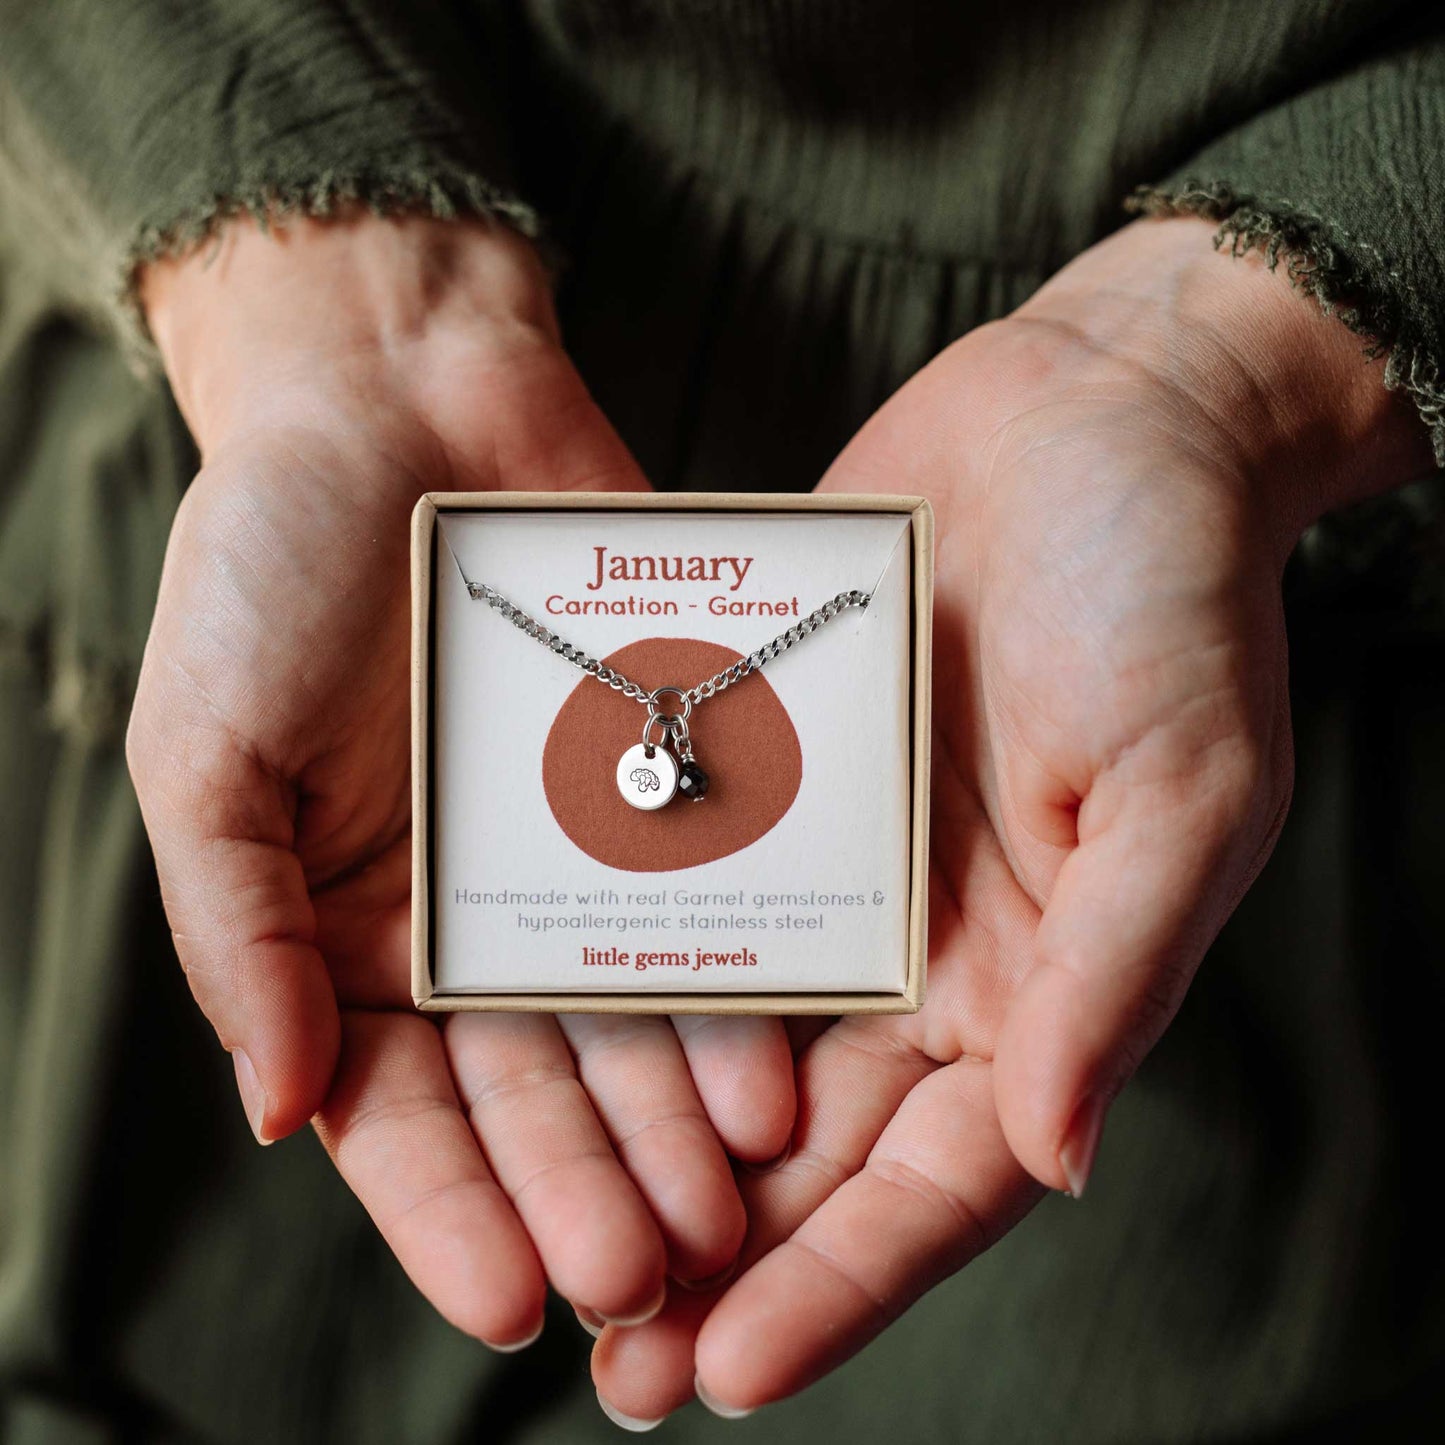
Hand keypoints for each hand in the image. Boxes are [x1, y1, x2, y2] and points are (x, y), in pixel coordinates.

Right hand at [126, 212, 794, 1348]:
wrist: (402, 401)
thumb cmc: (272, 568)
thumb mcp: (207, 751)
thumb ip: (239, 930)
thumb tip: (278, 1110)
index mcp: (350, 937)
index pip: (399, 1114)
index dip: (452, 1212)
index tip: (511, 1301)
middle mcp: (473, 923)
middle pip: (536, 1091)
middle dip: (589, 1187)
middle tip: (652, 1276)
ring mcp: (576, 862)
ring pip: (632, 1023)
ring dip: (674, 1123)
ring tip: (731, 1205)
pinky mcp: (666, 792)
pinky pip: (704, 906)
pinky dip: (733, 992)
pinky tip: (774, 1068)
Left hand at [591, 216, 1432, 1418]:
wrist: (1091, 420)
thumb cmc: (1170, 596)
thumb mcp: (1179, 785)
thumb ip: (1114, 972)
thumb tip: (1053, 1155)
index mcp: (1038, 984)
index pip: (936, 1179)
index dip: (841, 1282)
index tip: (728, 1370)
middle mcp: (931, 955)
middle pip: (815, 1151)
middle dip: (719, 1259)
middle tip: (606, 1362)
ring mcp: (841, 874)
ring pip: (733, 1048)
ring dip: (648, 1150)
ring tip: (546, 1239)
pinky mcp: (772, 784)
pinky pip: (692, 897)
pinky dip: (627, 977)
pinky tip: (534, 1041)